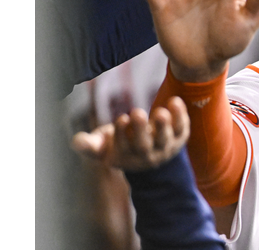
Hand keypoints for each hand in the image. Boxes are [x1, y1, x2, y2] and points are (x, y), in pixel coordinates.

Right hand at [71, 97, 189, 171]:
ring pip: (165, 139)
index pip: (123, 147)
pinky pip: (181, 128)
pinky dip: (180, 116)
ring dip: (163, 126)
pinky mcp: (179, 137)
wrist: (151, 154)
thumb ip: (90, 144)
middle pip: (144, 145)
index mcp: (125, 157)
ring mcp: (165, 147)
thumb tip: (77, 141)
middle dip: (140, 129)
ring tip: (161, 112)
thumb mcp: (102, 146)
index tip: (121, 119)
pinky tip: (175, 101)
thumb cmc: (120, 144)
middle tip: (137, 112)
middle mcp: (147, 155)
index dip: (121, 134)